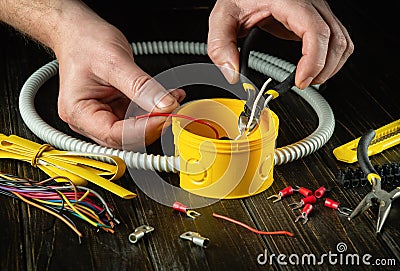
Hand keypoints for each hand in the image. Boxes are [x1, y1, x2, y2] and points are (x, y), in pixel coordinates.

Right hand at [54, 16, 184, 149]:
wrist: (79, 32)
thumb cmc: (85, 43)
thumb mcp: (114, 61)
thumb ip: (140, 86)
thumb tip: (165, 105)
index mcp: (78, 112)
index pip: (114, 134)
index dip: (142, 129)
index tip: (164, 116)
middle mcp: (88, 119)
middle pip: (125, 138)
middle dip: (151, 125)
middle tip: (172, 109)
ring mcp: (103, 116)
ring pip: (135, 130)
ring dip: (156, 118)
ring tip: (173, 99)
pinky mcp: (116, 110)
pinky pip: (138, 117)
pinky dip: (154, 109)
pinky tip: (167, 97)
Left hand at [207, 0, 353, 88]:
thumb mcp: (223, 16)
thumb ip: (221, 45)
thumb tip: (233, 73)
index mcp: (289, 1)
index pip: (315, 30)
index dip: (313, 60)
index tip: (301, 80)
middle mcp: (309, 3)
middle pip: (335, 38)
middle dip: (323, 68)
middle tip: (303, 84)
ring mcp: (316, 10)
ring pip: (341, 40)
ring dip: (331, 65)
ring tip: (310, 79)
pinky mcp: (315, 18)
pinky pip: (335, 38)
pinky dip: (331, 58)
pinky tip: (315, 68)